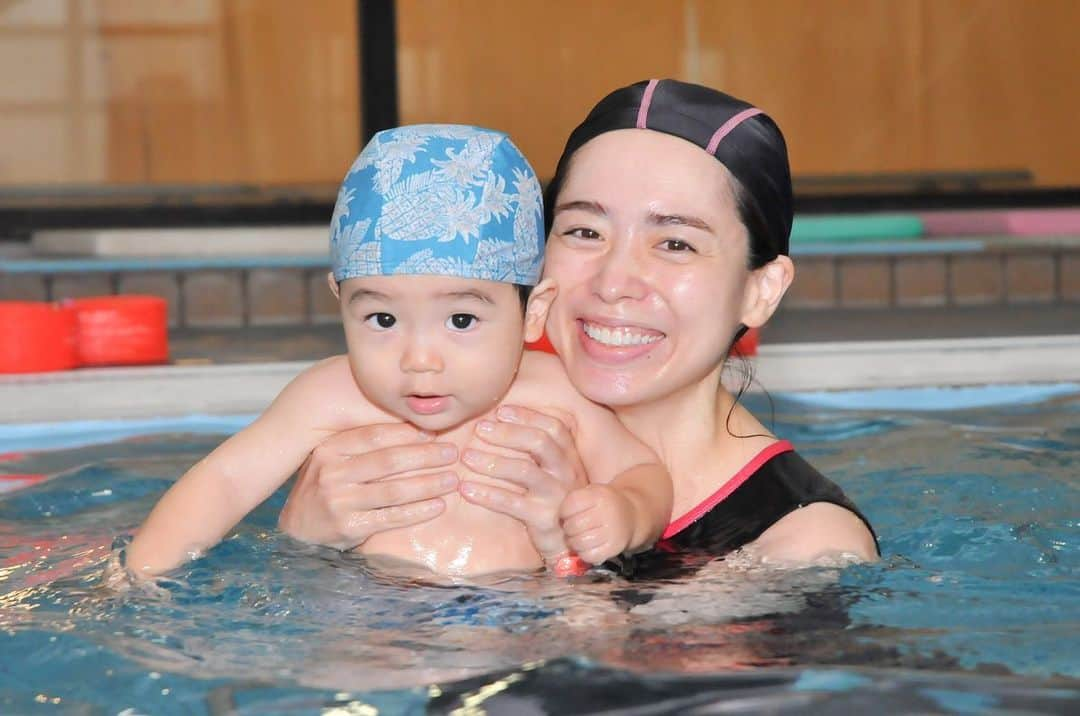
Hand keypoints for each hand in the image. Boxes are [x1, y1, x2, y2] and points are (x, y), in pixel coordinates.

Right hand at [278, 423, 459, 550]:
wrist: (298, 527)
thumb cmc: (327, 485)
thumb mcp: (335, 458)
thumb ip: (363, 445)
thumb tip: (415, 427)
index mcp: (330, 449)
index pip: (374, 435)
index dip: (407, 432)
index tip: (433, 432)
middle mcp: (333, 473)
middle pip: (388, 461)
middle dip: (426, 456)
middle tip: (452, 453)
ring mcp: (340, 501)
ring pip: (394, 491)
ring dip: (428, 485)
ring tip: (452, 480)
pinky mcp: (349, 527)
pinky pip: (391, 517)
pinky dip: (418, 512)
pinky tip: (437, 506)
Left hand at [457, 406, 586, 562]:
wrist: (570, 541)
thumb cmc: (553, 499)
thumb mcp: (552, 471)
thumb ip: (536, 450)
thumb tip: (500, 421)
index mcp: (568, 456)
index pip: (553, 427)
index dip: (528, 416)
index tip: (500, 411)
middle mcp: (566, 472)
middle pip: (540, 443)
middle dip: (508, 433)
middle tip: (479, 429)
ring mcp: (556, 496)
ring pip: (524, 470)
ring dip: (492, 461)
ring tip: (466, 457)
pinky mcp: (543, 518)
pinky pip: (512, 503)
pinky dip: (487, 494)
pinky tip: (466, 489)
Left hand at [560, 484, 634, 564]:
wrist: (631, 515)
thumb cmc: (603, 504)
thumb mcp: (592, 492)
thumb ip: (574, 501)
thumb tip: (558, 519)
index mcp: (599, 495)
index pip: (571, 504)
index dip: (563, 512)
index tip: (566, 514)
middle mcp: (607, 512)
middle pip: (573, 525)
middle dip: (567, 528)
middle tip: (571, 528)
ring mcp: (612, 531)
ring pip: (579, 542)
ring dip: (573, 542)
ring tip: (576, 538)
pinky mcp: (614, 548)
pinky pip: (590, 555)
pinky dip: (583, 553)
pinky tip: (586, 546)